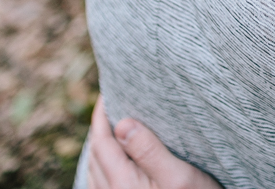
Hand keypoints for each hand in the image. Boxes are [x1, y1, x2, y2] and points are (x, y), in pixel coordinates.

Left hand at [88, 95, 223, 188]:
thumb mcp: (179, 175)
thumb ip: (148, 149)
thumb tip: (122, 123)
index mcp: (122, 183)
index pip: (101, 142)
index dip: (100, 116)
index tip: (106, 94)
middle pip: (96, 156)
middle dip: (101, 129)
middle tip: (113, 105)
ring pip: (96, 171)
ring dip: (102, 147)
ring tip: (114, 128)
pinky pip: (103, 183)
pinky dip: (105, 165)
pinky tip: (118, 159)